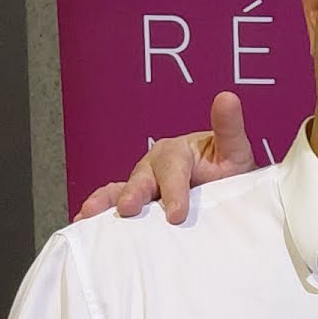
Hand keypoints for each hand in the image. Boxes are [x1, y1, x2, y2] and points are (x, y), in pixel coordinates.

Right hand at [74, 89, 255, 221]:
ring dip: (104, 201)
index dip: (173, 190)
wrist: (226, 193)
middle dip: (134, 193)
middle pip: (141, 178)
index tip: (177, 214)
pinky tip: (83, 221)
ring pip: (121, 190)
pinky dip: (99, 210)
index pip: (173, 169)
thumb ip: (228, 127)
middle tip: (128, 209)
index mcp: (176, 152)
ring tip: (88, 215)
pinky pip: (113, 203)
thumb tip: (227, 97)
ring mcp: (142, 184)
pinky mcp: (136, 202)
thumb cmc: (227, 170)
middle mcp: (154, 165)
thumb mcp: (234, 149)